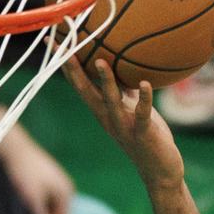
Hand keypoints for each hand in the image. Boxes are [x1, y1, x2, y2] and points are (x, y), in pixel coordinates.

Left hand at [0, 121, 74, 213]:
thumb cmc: (22, 172)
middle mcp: (64, 187)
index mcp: (66, 193)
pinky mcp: (43, 177)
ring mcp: (55, 181)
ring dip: (34, 210)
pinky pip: (41, 197)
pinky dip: (32, 200)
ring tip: (19, 206)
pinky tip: (19, 196)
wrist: (10, 144)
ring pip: (46, 207)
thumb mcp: (31, 200)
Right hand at [72, 57, 185, 195]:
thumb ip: (123, 89)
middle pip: (85, 90)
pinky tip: (145, 84)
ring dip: (106, 82)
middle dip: (73, 69)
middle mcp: (107, 117)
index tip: (54, 41)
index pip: (78, 83)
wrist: (159, 172)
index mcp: (101, 110)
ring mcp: (124, 126)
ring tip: (101, 61)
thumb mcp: (130, 109)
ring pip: (111, 101)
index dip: (65, 64)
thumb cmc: (146, 136)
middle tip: (63, 47)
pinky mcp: (143, 134)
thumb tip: (118, 62)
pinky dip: (144, 99)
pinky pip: (142, 114)